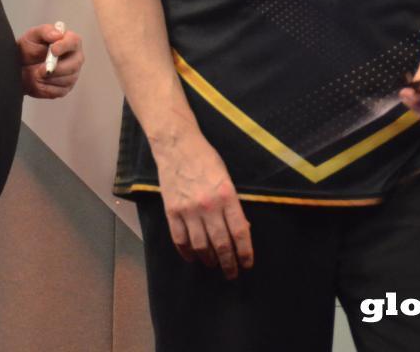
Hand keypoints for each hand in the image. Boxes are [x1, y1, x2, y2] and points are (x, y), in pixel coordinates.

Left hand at [17, 22, 83, 97]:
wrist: (20, 67)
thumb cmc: (29, 48)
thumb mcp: (33, 36)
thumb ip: (45, 31)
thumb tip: (58, 35)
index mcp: (70, 41)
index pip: (74, 41)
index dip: (64, 46)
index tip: (52, 49)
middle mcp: (75, 58)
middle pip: (75, 64)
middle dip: (58, 68)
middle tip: (42, 68)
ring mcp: (72, 74)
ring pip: (67, 79)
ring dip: (49, 78)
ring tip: (36, 73)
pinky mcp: (65, 88)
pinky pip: (59, 91)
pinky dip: (46, 87)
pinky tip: (38, 81)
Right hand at [152, 129, 252, 277]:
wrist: (177, 146)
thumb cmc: (206, 160)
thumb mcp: (227, 179)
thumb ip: (233, 205)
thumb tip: (241, 231)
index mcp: (227, 196)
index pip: (240, 232)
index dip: (245, 252)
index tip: (247, 264)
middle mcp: (208, 205)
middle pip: (221, 243)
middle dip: (229, 263)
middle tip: (232, 274)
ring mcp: (188, 209)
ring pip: (200, 245)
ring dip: (209, 260)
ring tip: (214, 265)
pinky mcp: (172, 210)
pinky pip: (180, 239)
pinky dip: (187, 252)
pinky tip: (193, 258)